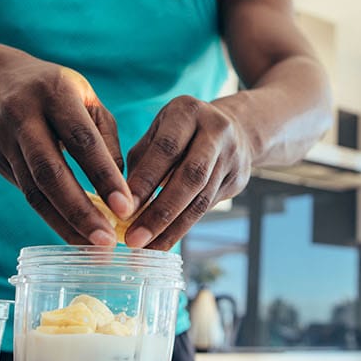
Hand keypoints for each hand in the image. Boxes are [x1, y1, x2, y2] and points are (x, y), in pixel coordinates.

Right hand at [0, 56, 134, 244]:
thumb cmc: (57, 92)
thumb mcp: (86, 100)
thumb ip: (105, 140)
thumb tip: (122, 189)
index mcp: (55, 93)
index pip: (82, 140)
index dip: (103, 176)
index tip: (126, 208)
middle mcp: (24, 116)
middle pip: (51, 172)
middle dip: (80, 211)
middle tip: (107, 242)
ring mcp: (4, 140)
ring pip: (34, 190)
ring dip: (65, 223)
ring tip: (93, 249)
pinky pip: (27, 194)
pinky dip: (52, 218)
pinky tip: (74, 235)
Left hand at [123, 95, 252, 249]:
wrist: (234, 129)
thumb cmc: (180, 133)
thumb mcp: (158, 132)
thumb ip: (140, 162)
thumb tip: (121, 203)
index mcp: (188, 111)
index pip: (166, 149)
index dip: (145, 181)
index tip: (122, 210)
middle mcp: (216, 131)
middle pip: (190, 177)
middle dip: (160, 212)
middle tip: (134, 239)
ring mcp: (232, 156)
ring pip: (201, 199)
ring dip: (172, 228)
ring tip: (146, 248)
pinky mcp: (239, 179)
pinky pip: (208, 208)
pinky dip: (183, 227)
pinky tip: (163, 241)